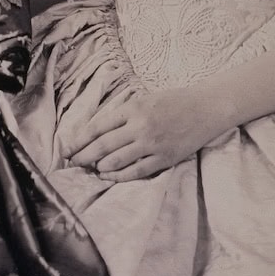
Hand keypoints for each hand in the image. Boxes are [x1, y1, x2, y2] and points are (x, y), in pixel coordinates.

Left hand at [64, 87, 214, 180]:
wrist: (206, 108)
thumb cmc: (174, 101)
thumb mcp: (144, 99)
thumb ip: (123, 114)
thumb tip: (97, 130)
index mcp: (133, 108)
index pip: (98, 126)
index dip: (80, 140)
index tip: (68, 148)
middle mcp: (140, 127)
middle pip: (103, 145)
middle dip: (84, 155)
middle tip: (73, 162)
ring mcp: (152, 144)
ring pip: (116, 161)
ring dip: (99, 166)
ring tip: (90, 168)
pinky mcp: (164, 159)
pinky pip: (136, 172)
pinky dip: (119, 176)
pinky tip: (108, 176)